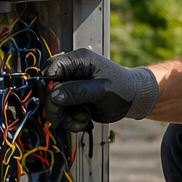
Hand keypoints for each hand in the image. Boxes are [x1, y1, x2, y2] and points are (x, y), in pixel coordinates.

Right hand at [43, 48, 157, 132]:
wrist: (133, 99)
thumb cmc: (123, 89)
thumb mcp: (101, 90)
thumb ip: (77, 92)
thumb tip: (54, 96)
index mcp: (78, 60)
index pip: (51, 69)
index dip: (48, 87)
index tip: (54, 102)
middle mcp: (71, 71)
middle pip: (48, 89)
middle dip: (57, 107)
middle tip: (64, 119)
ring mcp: (70, 86)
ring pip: (54, 104)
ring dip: (65, 117)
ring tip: (82, 120)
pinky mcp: (72, 99)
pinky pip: (62, 112)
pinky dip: (70, 120)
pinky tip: (84, 120)